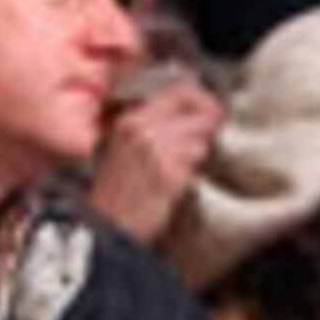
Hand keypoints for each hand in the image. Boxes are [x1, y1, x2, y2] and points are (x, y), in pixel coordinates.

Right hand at [85, 74, 222, 245]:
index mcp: (129, 121)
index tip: (211, 112)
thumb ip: (152, 128)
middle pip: (197, 111)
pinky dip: (193, 171)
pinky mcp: (167, 171)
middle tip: (207, 138)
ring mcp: (154, 149)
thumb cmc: (117, 195)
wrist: (109, 227)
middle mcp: (141, 130)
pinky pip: (196, 160)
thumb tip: (192, 115)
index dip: (203, 101)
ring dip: (198, 153)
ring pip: (200, 136)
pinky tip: (177, 182)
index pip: (179, 92)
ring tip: (182, 168)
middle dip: (208, 125)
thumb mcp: (124, 150)